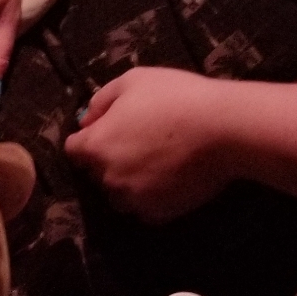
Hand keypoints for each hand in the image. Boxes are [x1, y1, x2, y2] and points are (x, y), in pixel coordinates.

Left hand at [66, 68, 238, 222]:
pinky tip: (170, 180)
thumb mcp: (132, 81)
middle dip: (110, 161)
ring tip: (155, 165)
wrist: (222, 128)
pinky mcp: (158, 214)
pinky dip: (152, 199)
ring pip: (120, 195)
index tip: (108, 132)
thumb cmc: (176, 97)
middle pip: (97, 174)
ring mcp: (133, 199)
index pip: (74, 150)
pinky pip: (145, 210)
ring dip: (129, 183)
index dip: (88, 140)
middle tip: (140, 143)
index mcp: (96, 146)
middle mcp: (108, 178)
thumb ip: (101, 100)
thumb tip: (86, 120)